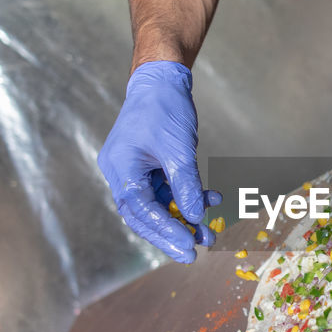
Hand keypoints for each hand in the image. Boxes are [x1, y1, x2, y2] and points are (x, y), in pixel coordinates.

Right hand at [97, 61, 222, 262]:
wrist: (163, 79)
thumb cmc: (165, 108)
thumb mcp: (178, 149)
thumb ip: (186, 185)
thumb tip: (194, 218)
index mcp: (120, 167)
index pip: (141, 210)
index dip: (164, 232)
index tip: (187, 248)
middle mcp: (121, 172)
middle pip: (144, 215)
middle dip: (170, 233)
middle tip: (194, 251)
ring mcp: (134, 170)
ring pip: (157, 205)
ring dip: (184, 217)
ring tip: (209, 232)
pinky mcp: (148, 167)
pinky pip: (166, 190)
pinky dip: (186, 196)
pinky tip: (210, 198)